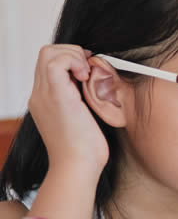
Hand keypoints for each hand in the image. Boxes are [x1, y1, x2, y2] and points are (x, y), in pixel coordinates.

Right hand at [28, 44, 108, 173]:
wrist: (77, 167)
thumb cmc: (86, 150)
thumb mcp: (83, 119)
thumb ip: (82, 101)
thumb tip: (96, 85)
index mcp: (45, 100)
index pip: (49, 64)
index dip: (70, 59)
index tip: (89, 70)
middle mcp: (40, 94)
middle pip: (46, 53)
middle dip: (72, 52)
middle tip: (90, 69)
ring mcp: (44, 94)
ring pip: (48, 52)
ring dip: (74, 55)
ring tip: (87, 75)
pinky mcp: (54, 95)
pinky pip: (56, 61)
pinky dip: (74, 61)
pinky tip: (86, 77)